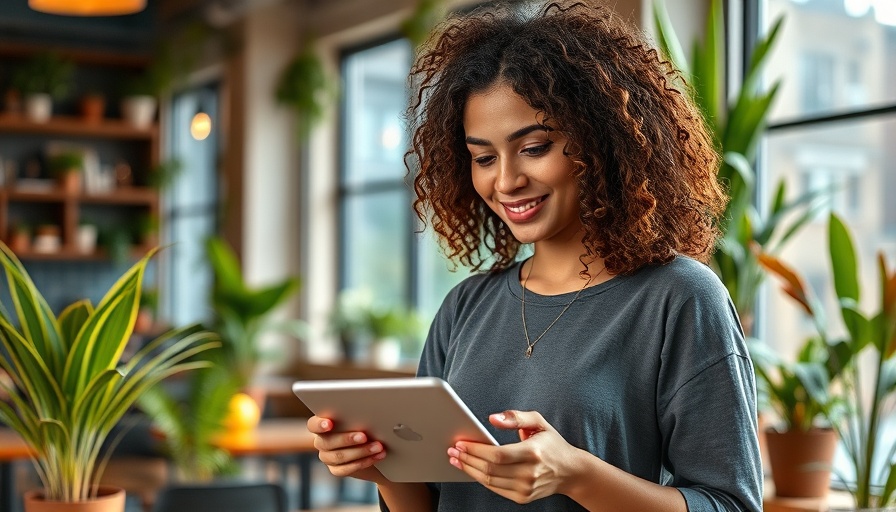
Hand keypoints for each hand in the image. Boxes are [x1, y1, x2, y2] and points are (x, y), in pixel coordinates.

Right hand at [307, 415, 387, 482]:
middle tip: (364, 436)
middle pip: (328, 442)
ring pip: (339, 456)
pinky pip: (346, 469)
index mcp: (323, 425)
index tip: (330, 424)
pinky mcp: (335, 470)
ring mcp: (327, 457)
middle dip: (347, 439)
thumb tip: (368, 413)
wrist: (374, 448)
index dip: (319, 424)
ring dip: (361, 451)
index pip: (313, 425)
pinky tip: (377, 456)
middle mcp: (321, 442)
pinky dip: (363, 462)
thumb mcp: (361, 420)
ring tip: (378, 447)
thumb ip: (357, 417)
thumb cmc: (367, 426)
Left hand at [446, 410, 580, 503]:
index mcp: (533, 453)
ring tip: (457, 460)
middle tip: (453, 450)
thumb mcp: (539, 422)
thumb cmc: (552, 443)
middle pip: (489, 469)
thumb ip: (515, 417)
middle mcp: (529, 473)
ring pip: (489, 481)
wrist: (570, 471)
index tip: (460, 443)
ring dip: (469, 470)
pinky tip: (472, 469)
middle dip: (467, 459)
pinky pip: (495, 488)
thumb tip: (492, 418)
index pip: (497, 454)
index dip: (476, 450)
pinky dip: (480, 479)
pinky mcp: (522, 497)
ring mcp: (526, 488)